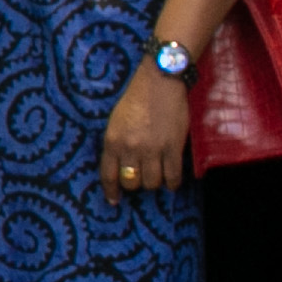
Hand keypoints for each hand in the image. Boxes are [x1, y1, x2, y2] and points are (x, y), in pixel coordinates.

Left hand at [98, 67, 190, 202]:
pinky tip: (172, 181)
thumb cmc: (137, 99)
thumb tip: (121, 167)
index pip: (108, 175)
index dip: (111, 191)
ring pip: (152, 182)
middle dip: (136, 183)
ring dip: (155, 182)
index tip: (114, 200)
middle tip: (142, 177)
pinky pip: (172, 177)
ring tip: (158, 175)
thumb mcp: (116, 121)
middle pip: (131, 182)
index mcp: (112, 141)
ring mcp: (153, 149)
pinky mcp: (173, 147)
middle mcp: (130, 148)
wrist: (160, 81)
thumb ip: (117, 144)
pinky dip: (172, 183)